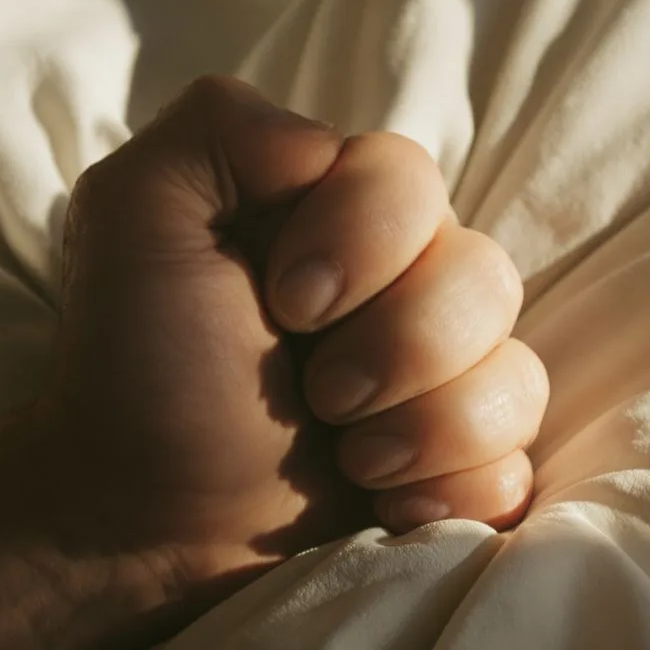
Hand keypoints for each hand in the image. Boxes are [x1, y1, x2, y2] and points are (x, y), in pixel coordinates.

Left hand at [47, 76, 546, 587]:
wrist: (140, 523)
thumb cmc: (136, 370)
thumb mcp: (133, 213)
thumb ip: (220, 126)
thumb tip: (329, 148)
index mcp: (336, 218)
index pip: (414, 181)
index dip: (363, 242)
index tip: (284, 305)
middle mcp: (403, 290)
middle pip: (485, 280)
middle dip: (396, 348)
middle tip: (319, 395)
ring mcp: (439, 387)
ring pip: (514, 378)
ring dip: (424, 427)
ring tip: (352, 460)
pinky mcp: (457, 472)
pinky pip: (516, 467)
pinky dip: (453, 491)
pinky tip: (385, 505)